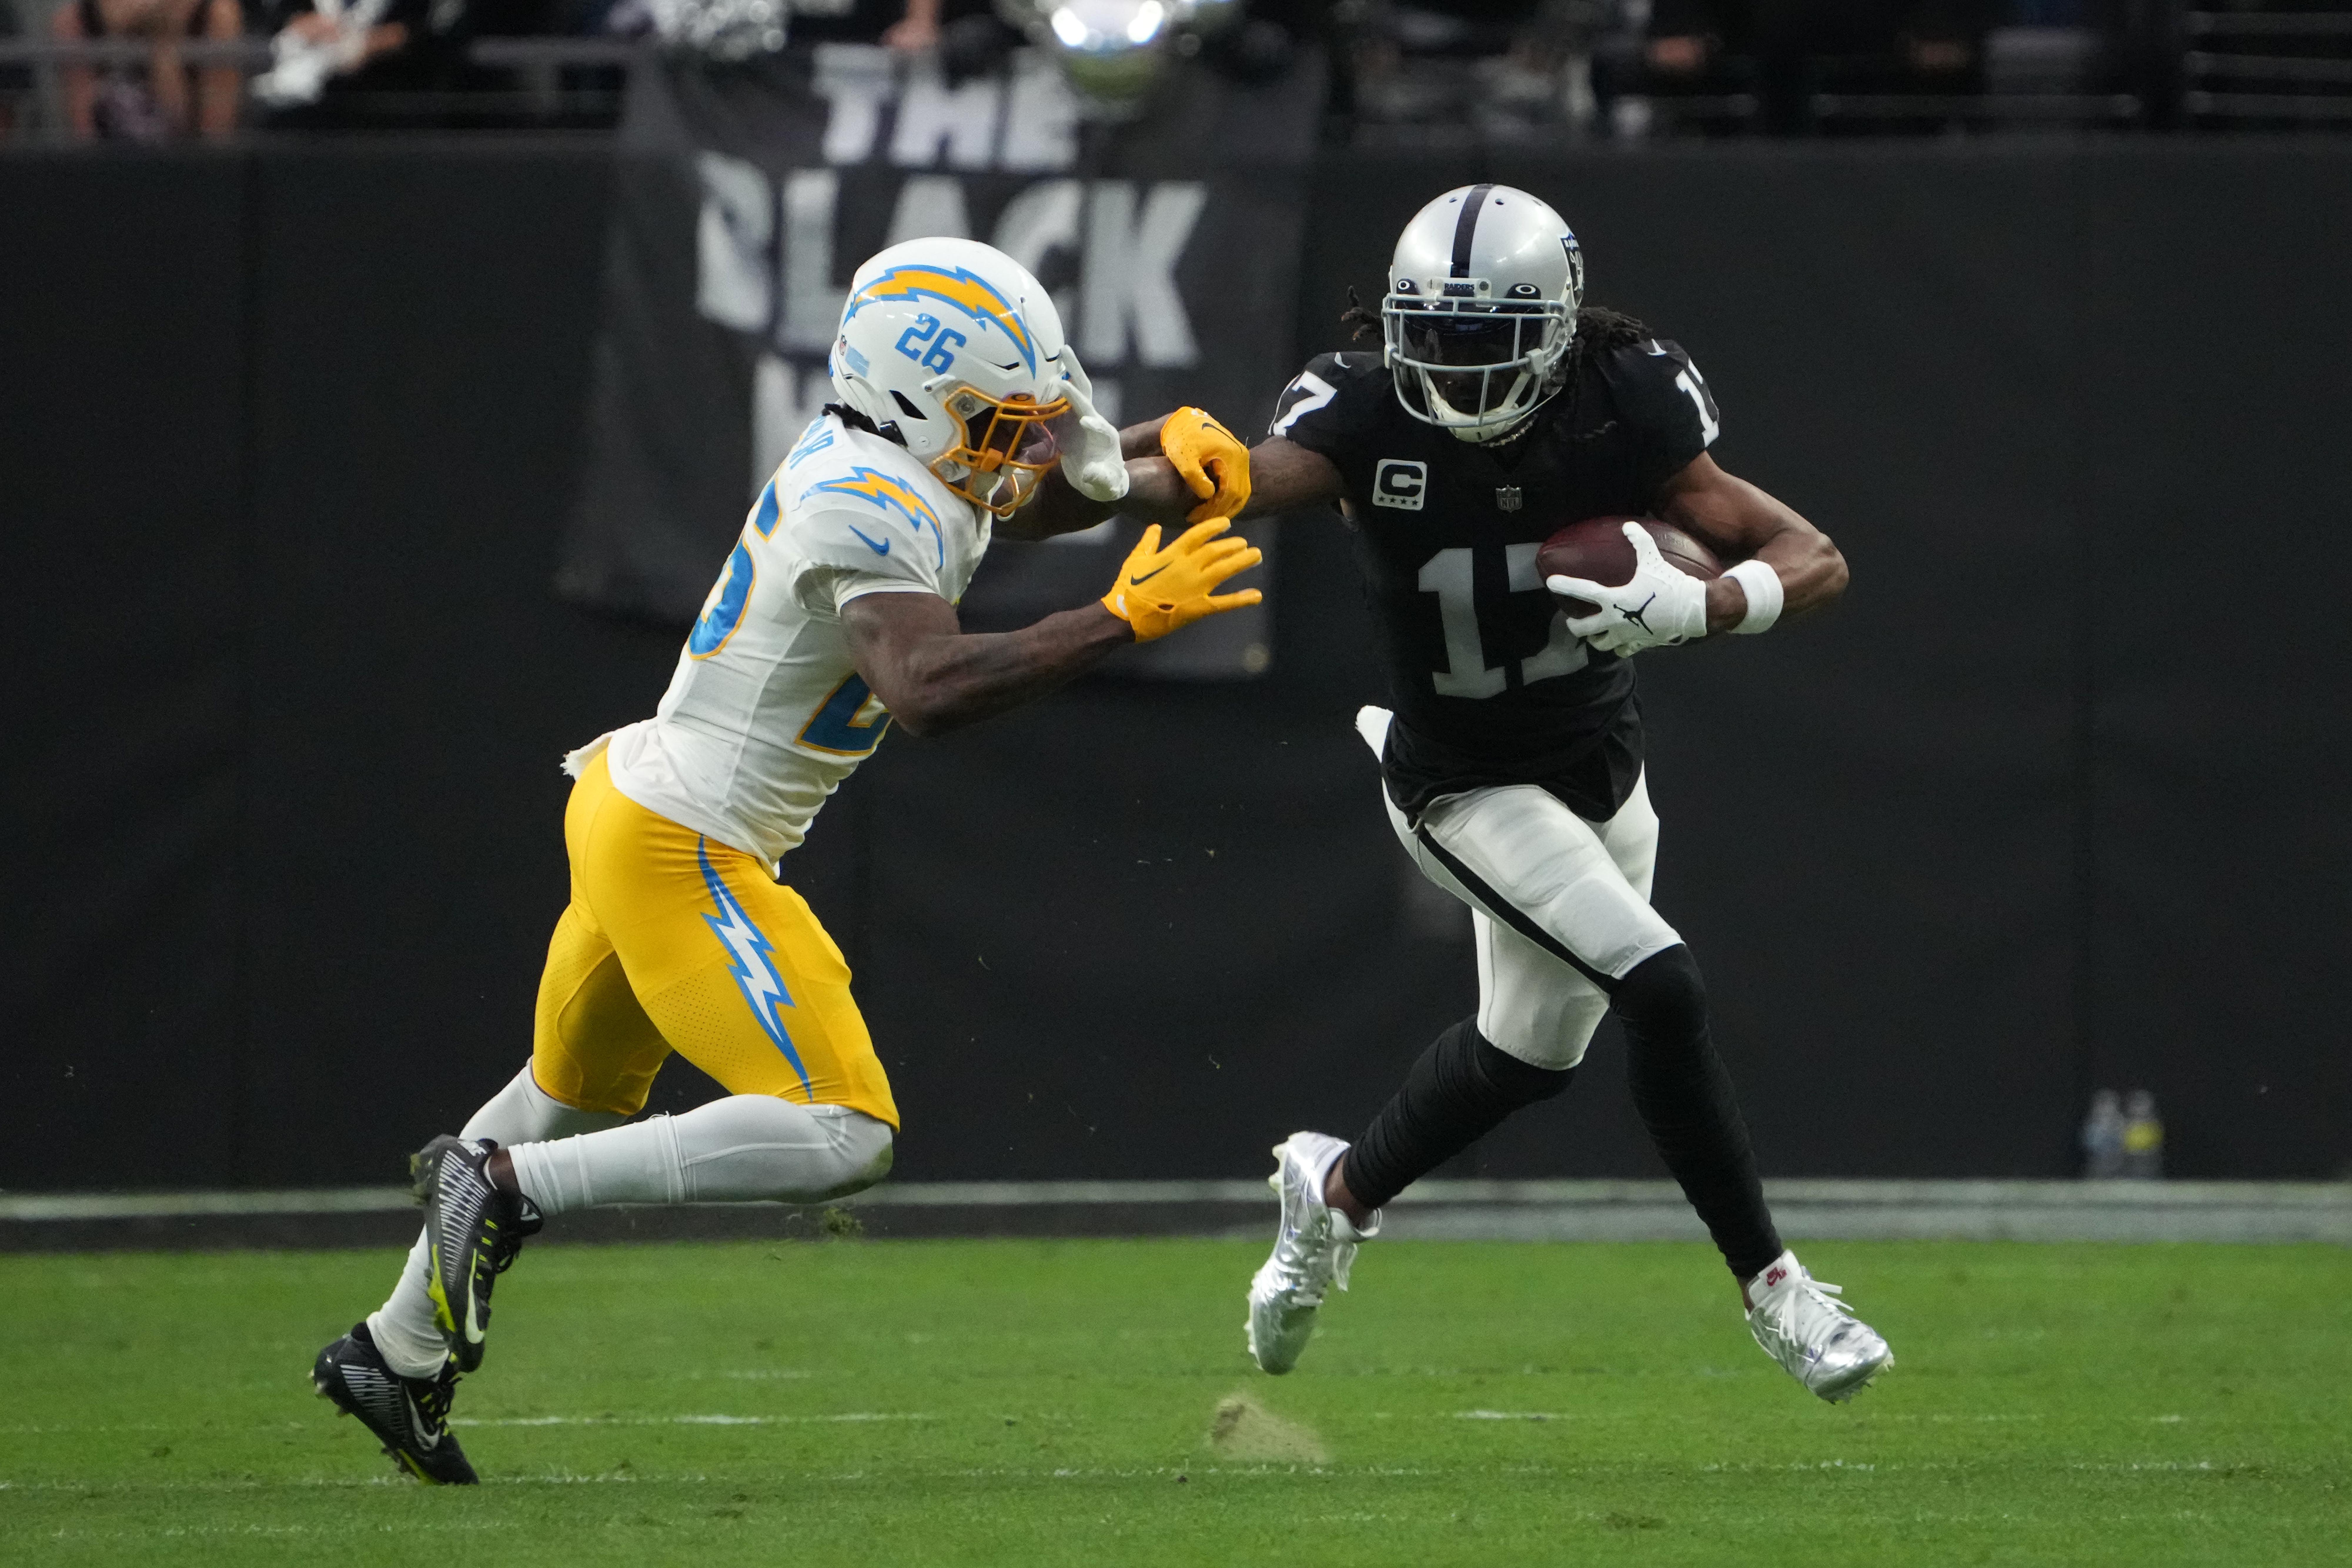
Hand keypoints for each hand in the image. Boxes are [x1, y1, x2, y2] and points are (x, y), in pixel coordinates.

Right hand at [1054, 347, 1128, 503]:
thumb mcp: (1107, 486)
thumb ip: (1101, 479)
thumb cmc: (1107, 484)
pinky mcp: (1067, 424)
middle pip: (1085, 392)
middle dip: (1075, 372)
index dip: (1090, 421)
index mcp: (1104, 436)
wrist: (1100, 482)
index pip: (1097, 423)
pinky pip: (1056, 404)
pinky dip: (1048, 392)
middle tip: (1064, 351)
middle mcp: (1092, 421)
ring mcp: (1078, 419)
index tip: (1084, 421)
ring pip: (1071, 392)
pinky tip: (1036, 379)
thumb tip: (1092, 474)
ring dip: (1062, 373)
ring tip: (1051, 355)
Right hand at [1101, 519, 1262, 641]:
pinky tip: (1256, 595)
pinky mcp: (1197, 607)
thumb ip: (1148, 543)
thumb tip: (1155, 526)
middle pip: (1216, 551)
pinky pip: (1223, 602)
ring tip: (1256, 556)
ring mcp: (1194, 587)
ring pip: (1224, 570)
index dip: (1214, 527)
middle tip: (1245, 543)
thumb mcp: (1135, 560)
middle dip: (1233, 545)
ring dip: (1242, 562)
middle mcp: (1186, 568)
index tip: (1227, 523)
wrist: (1125, 616)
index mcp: (1171, 555)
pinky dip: (1241, 599)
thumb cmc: (1127, 588)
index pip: (1198, 534)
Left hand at [1158, 406, 1250, 523]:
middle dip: (1222, 510)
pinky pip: (1237, 484)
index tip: (1198, 518)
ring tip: (1208, 516)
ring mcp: (1241, 457)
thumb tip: (1210, 496)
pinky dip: (1227, 497)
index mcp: (1231, 456)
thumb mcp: (1184, 458)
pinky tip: (1213, 504)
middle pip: (1240, 493)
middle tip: (1204, 521)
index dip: (1215, 508)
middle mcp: (1241, 457)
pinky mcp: (1236, 459)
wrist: (1183, 420)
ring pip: (1241, 490)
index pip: (1230, 492)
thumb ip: (1196, 477)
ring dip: (1226, 505)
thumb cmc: (1181, 438)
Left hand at [1547, 522, 1708, 656]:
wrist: (1692, 609)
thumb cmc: (1670, 584)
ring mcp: (1625, 635)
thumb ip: (1639, 541)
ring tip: (1595, 634)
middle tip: (1572, 622)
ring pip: (1600, 645)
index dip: (1565, 585)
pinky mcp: (1638, 644)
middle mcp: (1614, 620)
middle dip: (1574, 626)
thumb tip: (1628, 526)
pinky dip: (1617, 648)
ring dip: (1595, 639)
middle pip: (1583, 629)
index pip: (1583, 590)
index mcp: (1614, 599)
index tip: (1550, 583)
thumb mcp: (1653, 560)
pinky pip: (1621, 652)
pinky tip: (1618, 642)